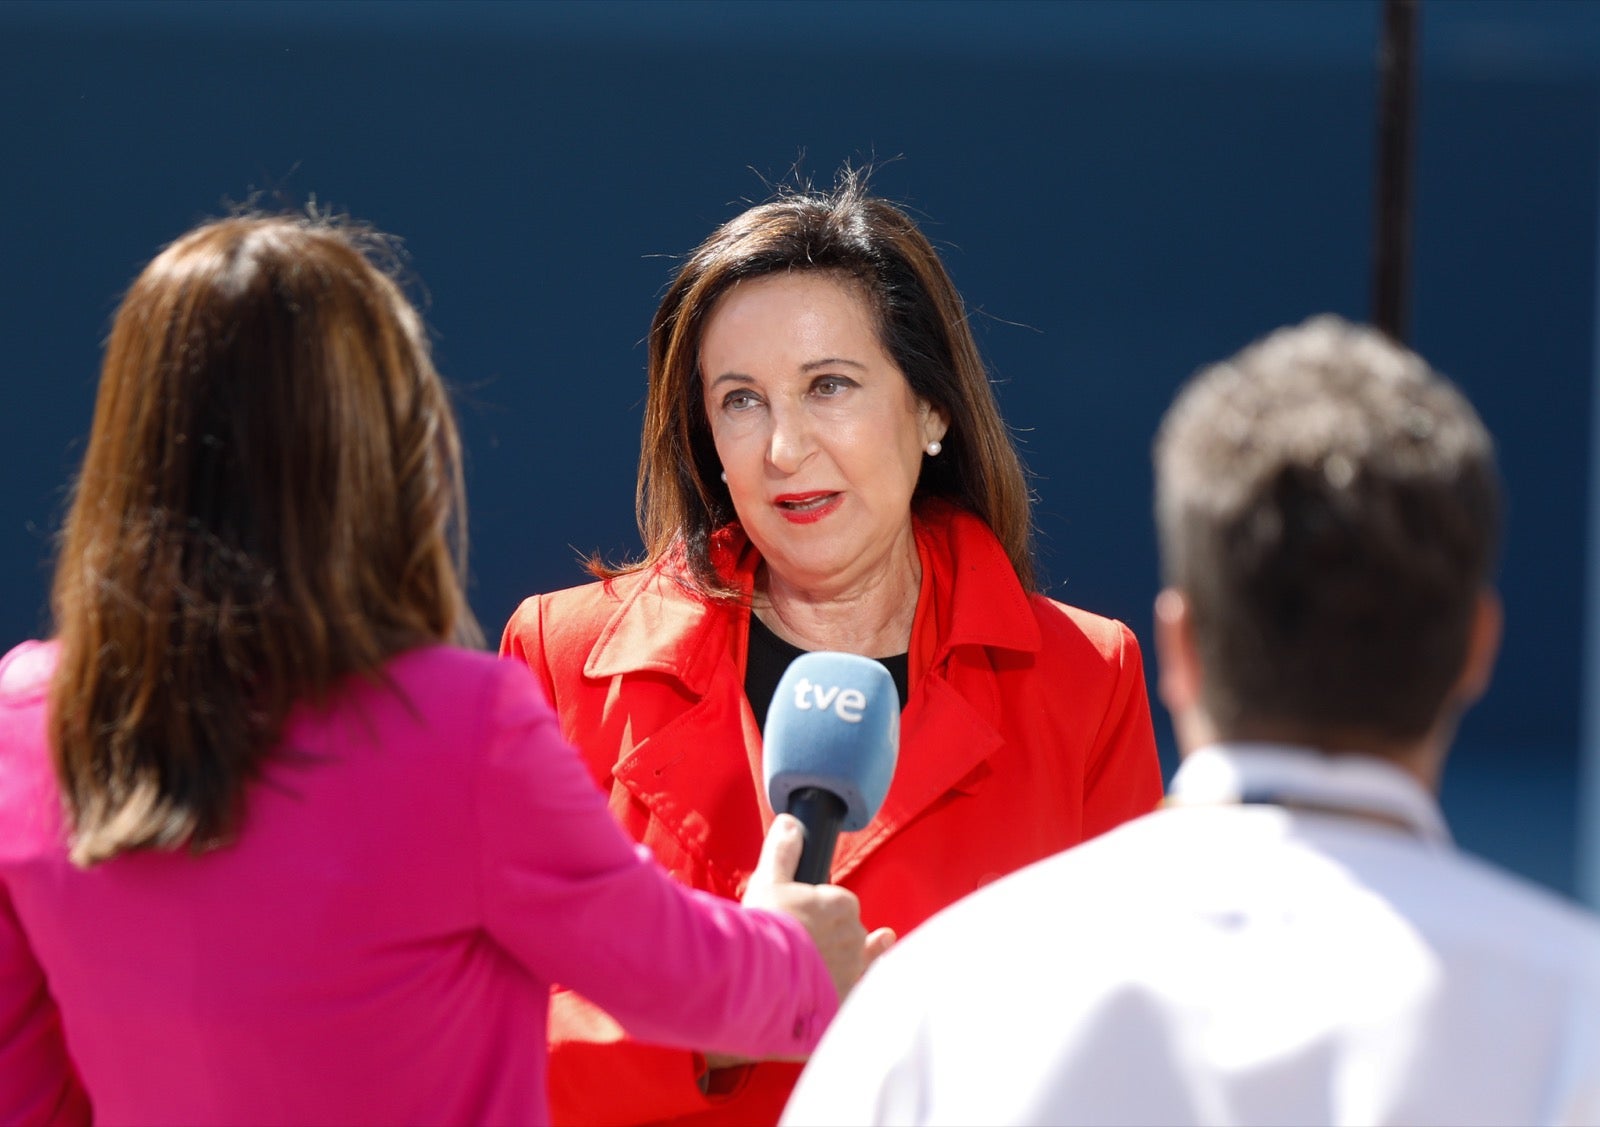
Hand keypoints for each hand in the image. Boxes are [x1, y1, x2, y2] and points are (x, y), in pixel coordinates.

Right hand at [700, 816, 896, 1083]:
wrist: (762, 980)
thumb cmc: (765, 927)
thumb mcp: (769, 880)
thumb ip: (783, 850)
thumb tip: (790, 822)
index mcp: (841, 902)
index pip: (839, 901)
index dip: (820, 907)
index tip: (799, 916)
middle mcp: (855, 934)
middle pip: (847, 930)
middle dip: (830, 934)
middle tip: (800, 942)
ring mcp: (853, 968)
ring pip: (855, 959)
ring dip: (844, 959)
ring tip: (824, 963)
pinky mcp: (847, 997)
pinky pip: (859, 987)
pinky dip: (858, 984)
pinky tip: (858, 984)